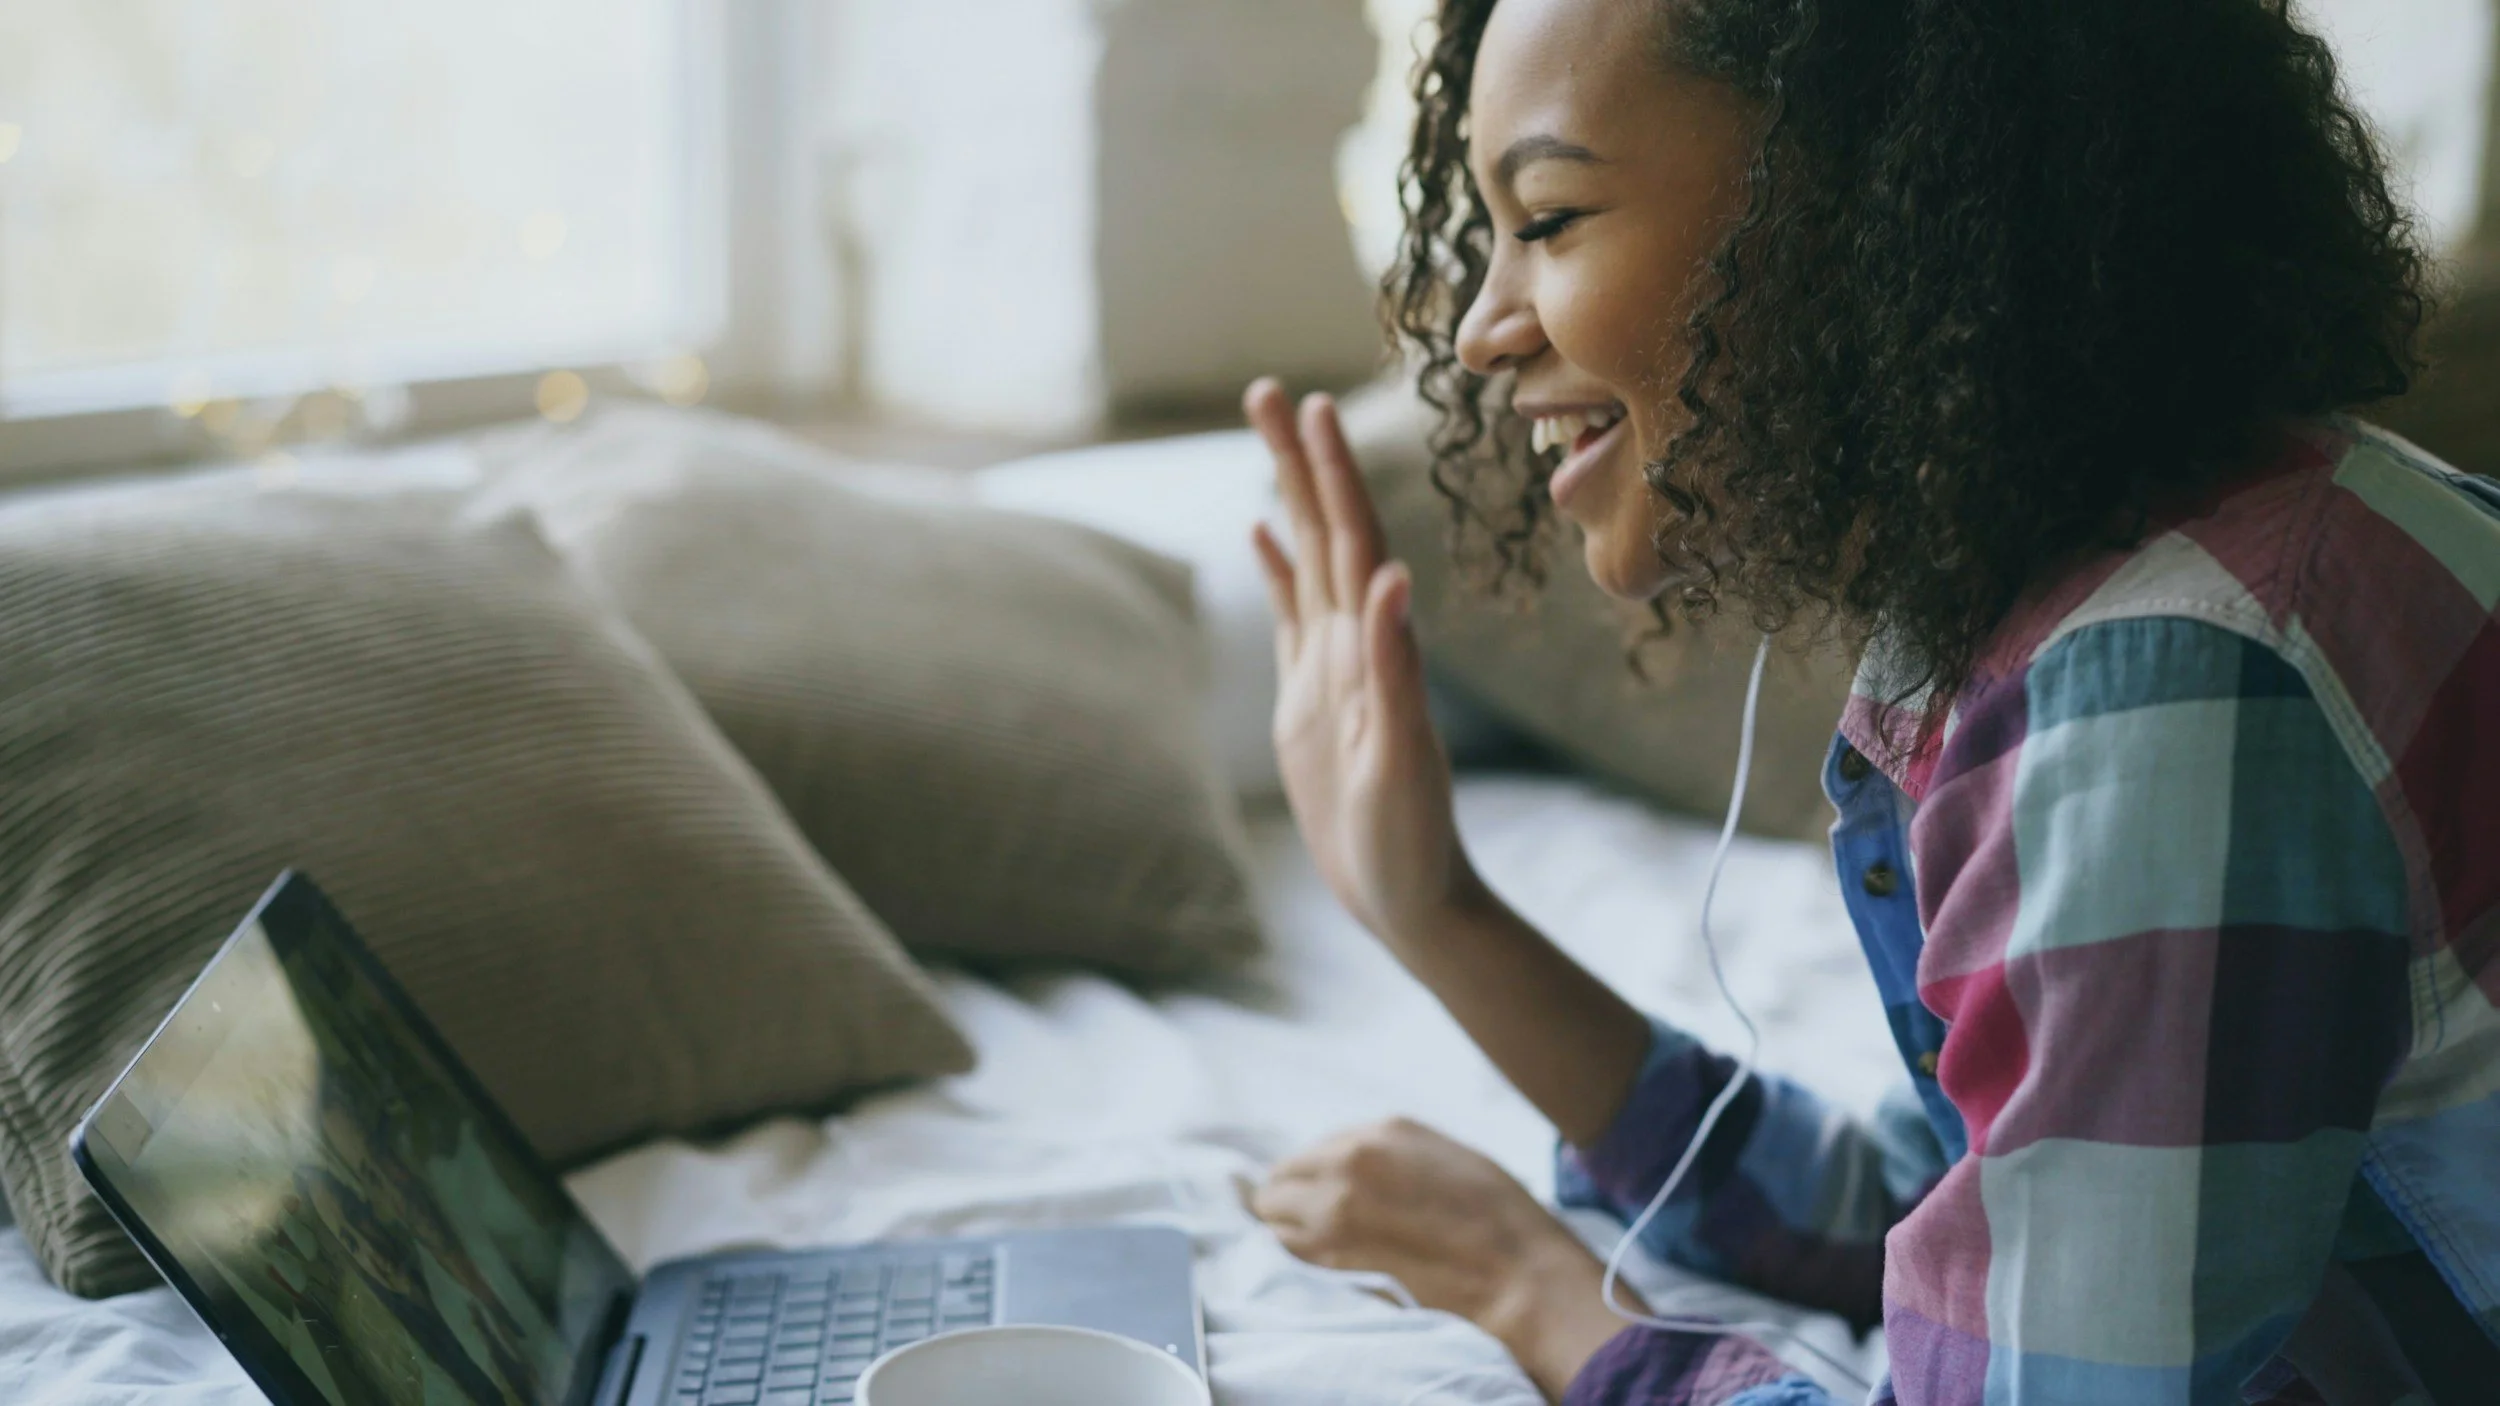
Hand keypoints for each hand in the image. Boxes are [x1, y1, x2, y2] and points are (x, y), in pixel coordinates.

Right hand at [1244, 378, 1479, 944]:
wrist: (1410, 895)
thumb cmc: (1412, 837)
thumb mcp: (1401, 756)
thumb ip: (1398, 668)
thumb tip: (1392, 579)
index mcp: (1374, 647)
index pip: (1350, 540)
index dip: (1331, 473)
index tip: (1312, 405)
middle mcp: (1355, 642)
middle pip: (1322, 529)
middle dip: (1296, 459)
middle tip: (1265, 389)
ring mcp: (1331, 666)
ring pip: (1306, 558)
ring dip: (1289, 494)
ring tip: (1265, 432)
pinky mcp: (1309, 697)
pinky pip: (1292, 614)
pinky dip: (1278, 567)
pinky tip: (1261, 532)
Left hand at [1250, 1117, 1639, 1398]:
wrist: (1516, 1270)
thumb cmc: (1497, 1214)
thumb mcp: (1443, 1155)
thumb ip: (1389, 1155)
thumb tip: (1350, 1165)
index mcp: (1380, 1132)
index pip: (1312, 1151)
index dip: (1312, 1177)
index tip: (1319, 1197)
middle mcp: (1347, 1161)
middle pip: (1279, 1181)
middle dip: (1287, 1201)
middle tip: (1307, 1224)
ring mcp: (1335, 1208)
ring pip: (1273, 1218)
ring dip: (1286, 1230)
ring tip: (1314, 1246)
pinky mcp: (1333, 1255)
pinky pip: (1288, 1252)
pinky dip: (1295, 1256)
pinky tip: (1322, 1263)